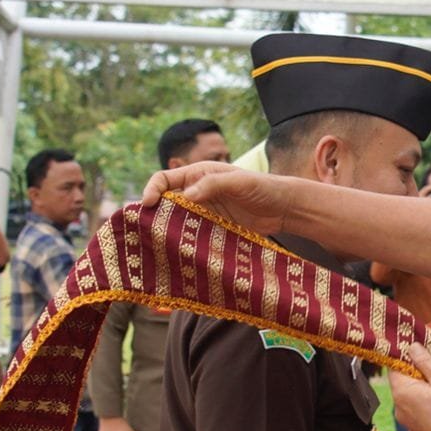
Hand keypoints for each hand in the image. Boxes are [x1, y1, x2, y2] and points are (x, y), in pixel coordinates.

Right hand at [140, 163, 290, 234]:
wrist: (284, 209)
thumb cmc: (263, 187)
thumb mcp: (239, 181)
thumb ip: (214, 184)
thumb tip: (186, 196)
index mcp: (197, 175)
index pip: (164, 179)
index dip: (152, 190)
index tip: (147, 205)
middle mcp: (195, 193)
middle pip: (165, 204)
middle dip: (153, 216)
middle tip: (146, 232)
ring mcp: (202, 214)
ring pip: (175, 223)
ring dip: (166, 233)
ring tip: (158, 247)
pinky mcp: (211, 231)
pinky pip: (191, 238)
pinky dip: (183, 245)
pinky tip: (178, 256)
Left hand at [387, 343, 430, 430]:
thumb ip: (425, 361)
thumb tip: (411, 347)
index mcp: (401, 392)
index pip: (394, 365)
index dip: (406, 354)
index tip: (420, 347)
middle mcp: (398, 407)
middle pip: (402, 379)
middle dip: (417, 369)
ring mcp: (406, 420)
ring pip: (411, 393)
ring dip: (424, 384)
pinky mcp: (417, 428)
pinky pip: (416, 406)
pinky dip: (426, 398)